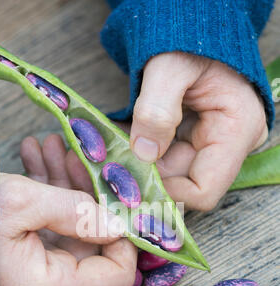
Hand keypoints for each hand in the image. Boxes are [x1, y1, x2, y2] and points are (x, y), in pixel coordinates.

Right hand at [0, 135, 135, 285]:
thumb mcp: (19, 201)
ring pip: (70, 235)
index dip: (125, 239)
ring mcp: (33, 282)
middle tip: (80, 158)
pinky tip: (40, 161)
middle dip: (91, 199)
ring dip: (67, 191)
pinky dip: (49, 201)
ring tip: (55, 150)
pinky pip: (49, 234)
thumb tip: (120, 224)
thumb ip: (77, 210)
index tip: (119, 201)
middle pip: (93, 250)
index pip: (115, 277)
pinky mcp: (23, 266)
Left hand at [130, 52, 267, 210]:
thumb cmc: (188, 39)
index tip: (135, 175)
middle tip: (116, 160)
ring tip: (119, 144)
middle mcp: (229, 145)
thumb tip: (143, 154)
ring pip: (172, 172)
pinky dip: (145, 152)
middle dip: (149, 174)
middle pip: (184, 183)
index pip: (204, 190)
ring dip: (143, 163)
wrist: (193, 26)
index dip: (169, 191)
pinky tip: (128, 138)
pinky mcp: (197, 140)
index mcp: (237, 131)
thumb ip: (156, 109)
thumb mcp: (170, 66)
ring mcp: (213, 143)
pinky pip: (167, 158)